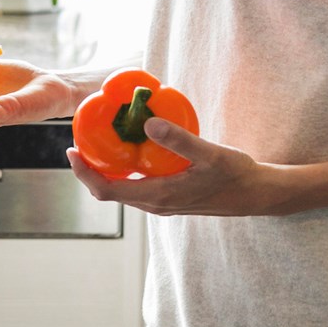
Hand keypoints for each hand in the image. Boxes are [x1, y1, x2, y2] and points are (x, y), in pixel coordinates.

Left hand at [65, 119, 300, 216]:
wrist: (257, 195)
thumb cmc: (236, 174)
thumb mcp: (209, 154)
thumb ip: (179, 140)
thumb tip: (148, 122)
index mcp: (159, 196)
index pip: (107, 190)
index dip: (84, 172)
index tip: (70, 150)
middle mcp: (155, 204)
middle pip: (109, 190)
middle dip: (90, 168)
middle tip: (80, 140)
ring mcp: (162, 203)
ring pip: (123, 189)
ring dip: (106, 170)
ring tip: (99, 142)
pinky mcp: (170, 198)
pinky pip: (137, 186)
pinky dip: (125, 170)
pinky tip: (131, 149)